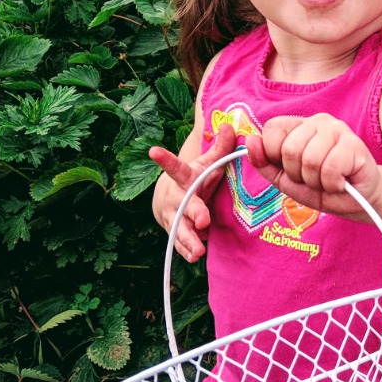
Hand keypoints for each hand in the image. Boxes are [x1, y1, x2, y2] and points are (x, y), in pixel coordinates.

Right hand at [150, 122, 236, 262]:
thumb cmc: (195, 177)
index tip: (153, 151)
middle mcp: (176, 197)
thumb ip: (221, 147)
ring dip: (188, 240)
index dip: (165, 159)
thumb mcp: (207, 162)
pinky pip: (180, 242)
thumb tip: (229, 125)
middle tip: (202, 220)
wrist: (171, 196)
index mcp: (184, 178)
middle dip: (192, 212)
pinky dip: (186, 250)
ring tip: (198, 250)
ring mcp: (172, 216)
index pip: (175, 167)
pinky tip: (195, 256)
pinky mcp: (174, 231)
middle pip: (182, 205)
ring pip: (179, 228)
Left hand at [244, 114, 381, 217]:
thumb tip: (250, 140)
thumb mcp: (285, 179)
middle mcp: (318, 121)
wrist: (357, 201)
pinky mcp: (354, 144)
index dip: (273, 155)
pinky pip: (330, 168)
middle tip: (313, 178)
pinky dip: (332, 184)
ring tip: (328, 180)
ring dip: (316, 181)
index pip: (272, 129)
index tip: (289, 169)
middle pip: (289, 149)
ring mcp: (337, 129)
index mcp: (299, 126)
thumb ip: (264, 162)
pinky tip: (341, 181)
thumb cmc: (322, 186)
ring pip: (309, 159)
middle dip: (297, 174)